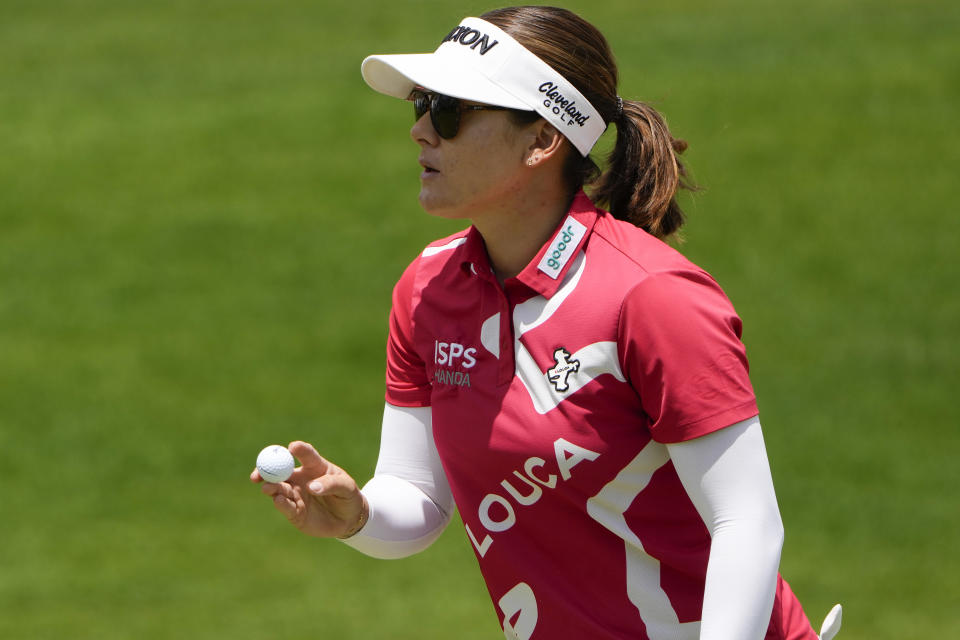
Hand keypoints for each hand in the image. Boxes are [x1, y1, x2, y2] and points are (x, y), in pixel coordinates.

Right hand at [251, 441, 367, 538]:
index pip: (305, 454)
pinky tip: (278, 500)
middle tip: (259, 471)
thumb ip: (330, 484)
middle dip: (267, 470)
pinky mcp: (295, 512)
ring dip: (271, 487)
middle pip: (280, 471)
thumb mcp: (346, 487)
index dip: (298, 449)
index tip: (292, 447)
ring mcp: (296, 495)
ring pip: (278, 489)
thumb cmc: (347, 495)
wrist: (348, 519)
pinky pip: (285, 506)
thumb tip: (311, 487)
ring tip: (268, 488)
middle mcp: (300, 479)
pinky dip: (280, 503)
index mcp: (314, 466)